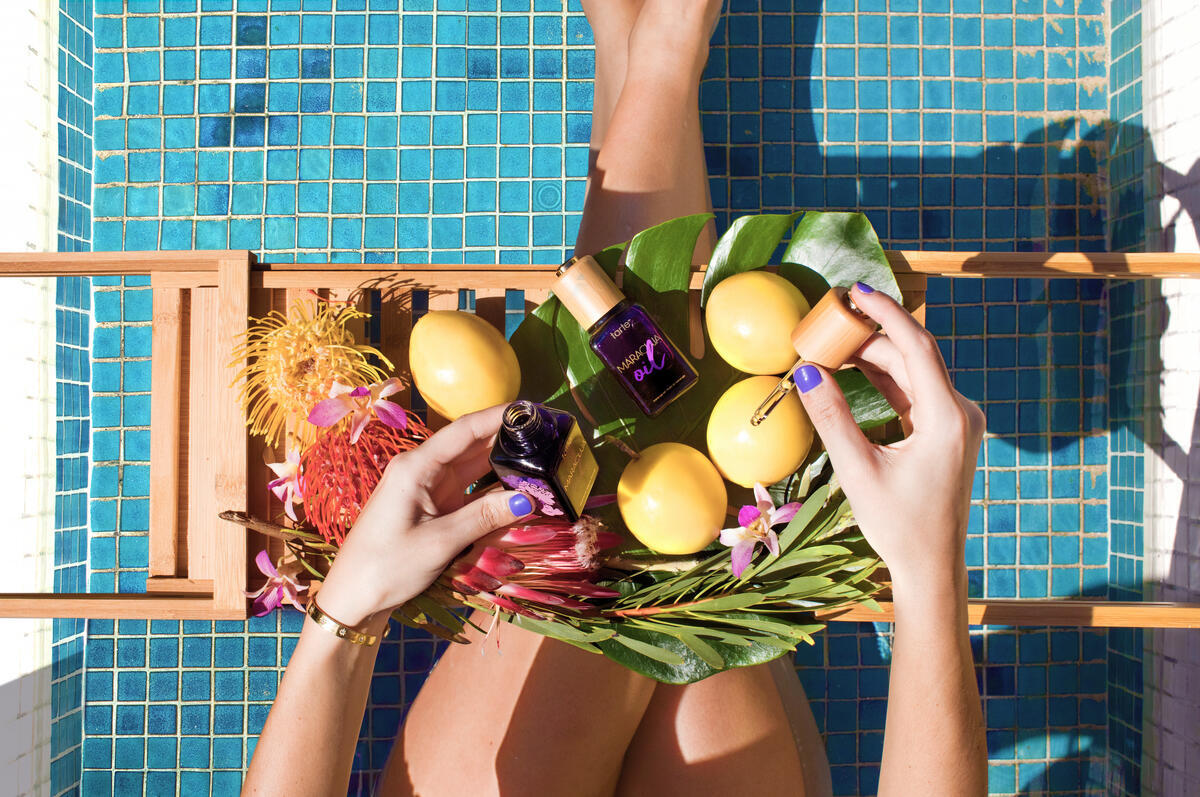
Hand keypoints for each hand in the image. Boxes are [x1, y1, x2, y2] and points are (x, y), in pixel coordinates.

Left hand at [314, 404, 533, 627]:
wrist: (352, 598)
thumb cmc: (386, 566)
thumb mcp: (440, 542)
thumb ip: (485, 517)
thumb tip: (529, 499)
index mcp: (416, 466)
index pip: (465, 430)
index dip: (500, 416)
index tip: (534, 409)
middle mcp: (423, 470)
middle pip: (473, 445)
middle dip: (509, 438)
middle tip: (548, 437)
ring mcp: (429, 489)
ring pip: (475, 468)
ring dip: (506, 465)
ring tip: (543, 460)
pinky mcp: (433, 508)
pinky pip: (471, 492)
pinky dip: (495, 491)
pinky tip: (521, 490)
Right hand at [792, 284, 983, 595]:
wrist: (932, 567)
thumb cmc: (898, 525)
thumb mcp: (857, 470)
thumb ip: (831, 417)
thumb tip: (807, 372)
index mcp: (947, 418)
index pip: (916, 346)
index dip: (884, 313)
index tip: (854, 292)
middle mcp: (960, 413)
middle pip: (912, 356)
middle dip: (870, 335)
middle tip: (827, 323)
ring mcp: (957, 423)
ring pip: (913, 374)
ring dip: (874, 358)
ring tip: (832, 346)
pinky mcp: (948, 433)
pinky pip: (914, 393)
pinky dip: (884, 380)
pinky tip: (853, 370)